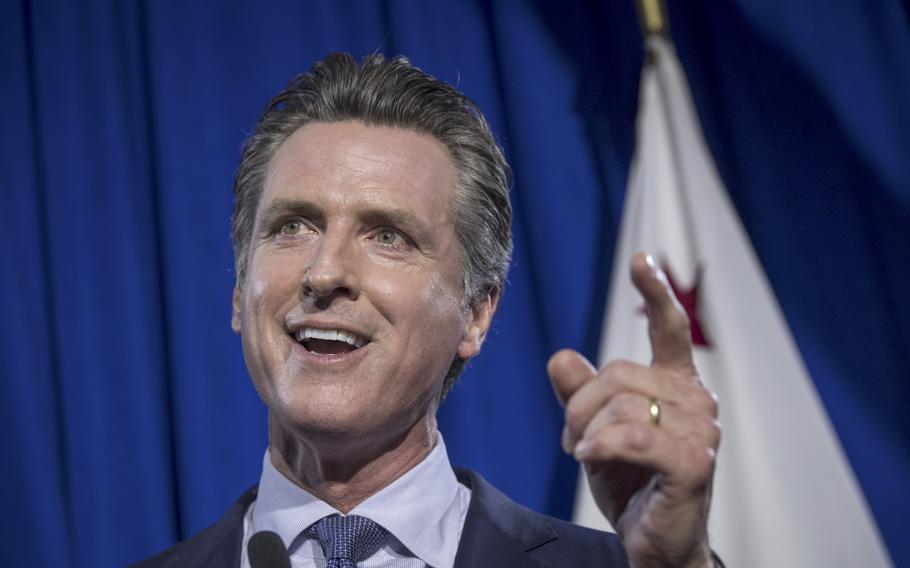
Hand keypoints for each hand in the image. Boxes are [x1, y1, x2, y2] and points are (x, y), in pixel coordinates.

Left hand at [548, 253, 719, 566]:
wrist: (656, 541)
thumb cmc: (631, 481)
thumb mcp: (595, 430)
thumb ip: (580, 393)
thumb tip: (562, 357)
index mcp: (677, 383)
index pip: (670, 328)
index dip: (656, 292)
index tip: (642, 258)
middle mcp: (696, 399)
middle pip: (616, 372)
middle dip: (581, 406)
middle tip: (575, 440)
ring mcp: (700, 430)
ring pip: (620, 403)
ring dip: (588, 432)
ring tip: (588, 456)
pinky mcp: (692, 462)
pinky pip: (633, 436)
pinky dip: (602, 445)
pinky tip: (589, 457)